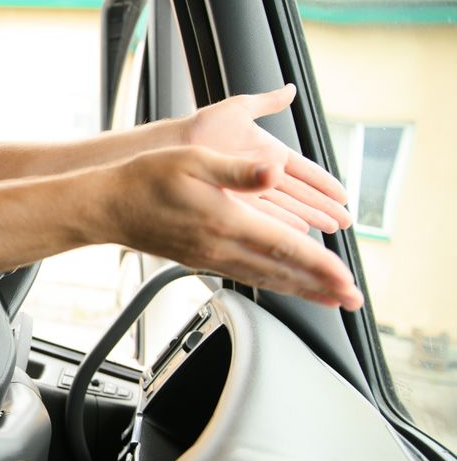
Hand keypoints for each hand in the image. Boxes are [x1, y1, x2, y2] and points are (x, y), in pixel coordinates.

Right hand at [108, 146, 363, 310]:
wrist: (108, 206)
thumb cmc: (146, 178)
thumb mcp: (194, 160)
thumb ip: (238, 169)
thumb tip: (274, 170)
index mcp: (226, 221)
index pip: (285, 248)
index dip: (320, 266)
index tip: (346, 279)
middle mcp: (220, 247)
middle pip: (282, 273)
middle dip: (322, 288)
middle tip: (353, 300)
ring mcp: (210, 257)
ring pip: (266, 279)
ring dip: (302, 290)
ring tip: (329, 299)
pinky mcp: (201, 259)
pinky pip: (247, 276)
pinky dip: (274, 283)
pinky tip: (283, 283)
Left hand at [184, 84, 350, 233]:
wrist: (170, 149)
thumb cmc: (200, 127)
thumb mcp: (237, 109)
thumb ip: (266, 102)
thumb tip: (290, 89)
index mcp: (267, 152)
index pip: (304, 171)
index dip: (323, 183)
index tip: (343, 195)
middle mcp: (260, 174)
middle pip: (299, 194)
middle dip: (323, 207)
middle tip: (346, 221)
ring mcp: (248, 191)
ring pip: (285, 208)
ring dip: (308, 219)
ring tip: (329, 230)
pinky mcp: (233, 204)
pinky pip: (263, 217)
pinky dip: (280, 226)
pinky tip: (296, 236)